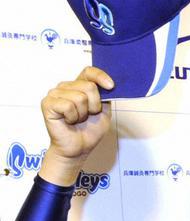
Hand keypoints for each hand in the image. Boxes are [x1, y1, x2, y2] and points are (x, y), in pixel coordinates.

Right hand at [38, 67, 113, 186]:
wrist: (79, 148)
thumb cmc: (89, 131)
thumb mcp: (103, 112)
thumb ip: (105, 97)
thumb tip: (109, 84)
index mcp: (79, 86)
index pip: (88, 72)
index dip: (100, 76)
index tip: (111, 86)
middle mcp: (65, 87)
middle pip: (89, 87)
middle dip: (95, 106)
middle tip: (87, 116)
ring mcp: (55, 94)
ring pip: (79, 97)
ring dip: (83, 114)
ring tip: (77, 120)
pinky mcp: (47, 103)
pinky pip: (68, 106)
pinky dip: (73, 117)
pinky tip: (68, 121)